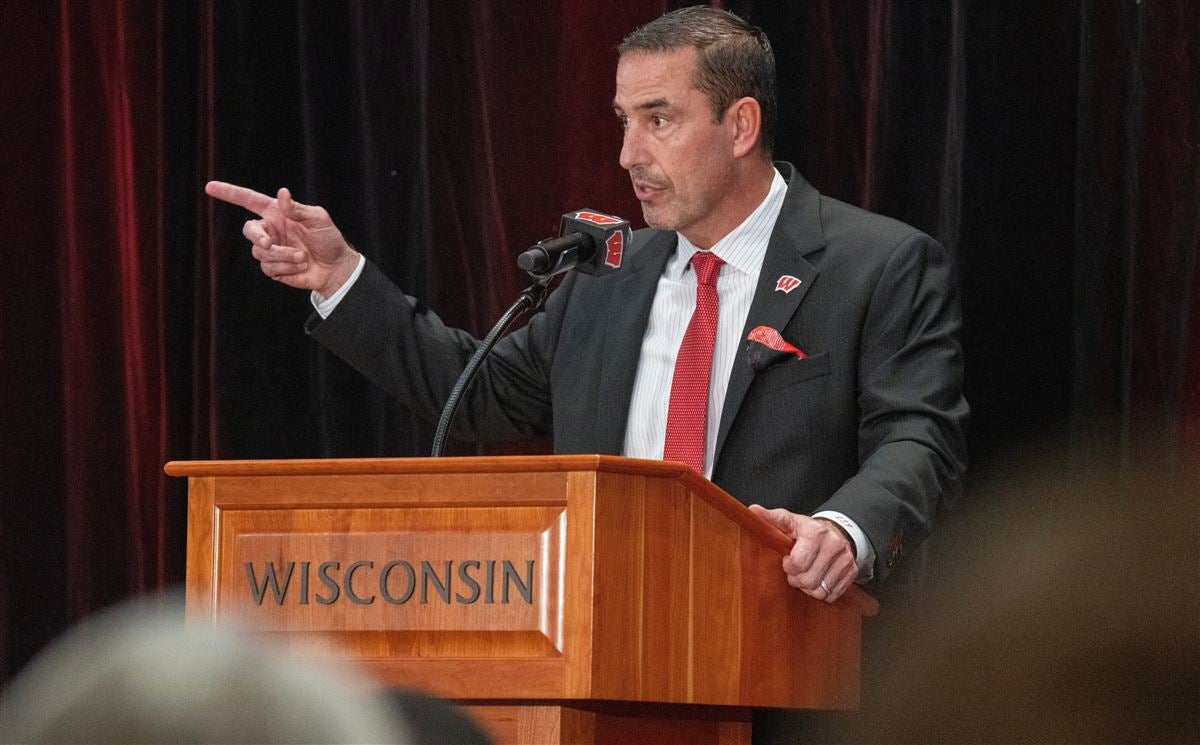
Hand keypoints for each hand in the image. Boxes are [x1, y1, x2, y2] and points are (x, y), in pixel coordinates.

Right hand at [205, 181, 358, 296]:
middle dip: (257, 237)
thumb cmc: (329, 239)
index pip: (248, 200)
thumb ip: (298, 209)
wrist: (336, 268)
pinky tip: (300, 267)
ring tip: (302, 257)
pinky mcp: (274, 268)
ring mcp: (271, 249)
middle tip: (270, 244)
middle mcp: (271, 230)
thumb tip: (281, 193)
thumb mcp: (318, 219)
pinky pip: (268, 268)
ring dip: (282, 256)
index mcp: (277, 213)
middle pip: (249, 230)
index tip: (210, 187)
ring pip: (260, 252)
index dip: (230, 193)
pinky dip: (286, 268)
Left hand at [748, 505, 857, 602]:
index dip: (789, 566)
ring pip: (821, 591)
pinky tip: (818, 579)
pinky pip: (832, 595)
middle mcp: (834, 545)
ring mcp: (845, 559)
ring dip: (809, 588)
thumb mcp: (789, 521)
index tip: (789, 560)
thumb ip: (771, 518)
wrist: (836, 531)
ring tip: (807, 575)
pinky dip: (822, 592)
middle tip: (796, 571)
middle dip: (797, 579)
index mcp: (816, 533)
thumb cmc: (807, 530)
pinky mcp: (852, 572)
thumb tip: (752, 510)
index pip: (798, 564)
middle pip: (809, 580)